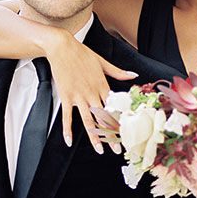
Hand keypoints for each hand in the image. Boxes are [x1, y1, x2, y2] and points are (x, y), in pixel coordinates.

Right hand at [45, 30, 136, 152]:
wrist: (62, 47)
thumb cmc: (82, 54)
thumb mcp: (103, 62)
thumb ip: (118, 72)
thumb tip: (134, 75)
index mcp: (103, 85)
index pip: (115, 107)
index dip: (121, 122)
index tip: (127, 133)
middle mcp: (92, 93)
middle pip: (104, 118)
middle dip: (111, 134)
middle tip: (117, 149)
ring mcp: (79, 96)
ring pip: (88, 120)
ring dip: (94, 137)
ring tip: (100, 150)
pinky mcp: (66, 97)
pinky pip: (67, 116)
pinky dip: (67, 129)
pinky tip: (69, 141)